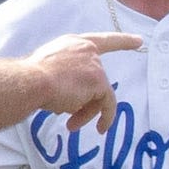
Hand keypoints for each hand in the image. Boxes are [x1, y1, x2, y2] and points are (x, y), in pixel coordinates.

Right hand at [28, 31, 143, 130]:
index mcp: (73, 44)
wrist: (30, 81)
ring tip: (72, 126)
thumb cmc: (29, 79)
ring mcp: (94, 65)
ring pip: (99, 94)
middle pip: (96, 80)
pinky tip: (99, 128)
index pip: (102, 41)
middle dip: (84, 104)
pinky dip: (105, 117)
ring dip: (86, 113)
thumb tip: (74, 102)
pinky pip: (107, 103)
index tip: (139, 41)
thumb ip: (66, 78)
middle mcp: (87, 50)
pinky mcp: (98, 80)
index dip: (122, 41)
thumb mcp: (48, 71)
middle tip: (71, 122)